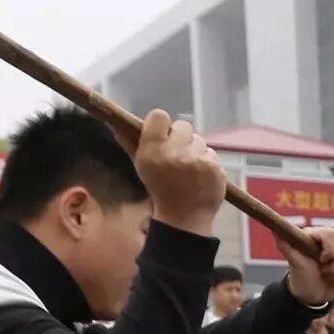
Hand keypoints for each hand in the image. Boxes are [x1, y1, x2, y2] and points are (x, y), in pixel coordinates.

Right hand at [133, 110, 223, 235]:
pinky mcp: (215, 167)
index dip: (161, 125)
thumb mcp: (142, 167)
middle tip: (178, 154)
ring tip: (189, 168)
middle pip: (183, 125)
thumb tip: (118, 126)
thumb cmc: (160, 189)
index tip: (163, 135)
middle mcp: (176, 151)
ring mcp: (198, 159)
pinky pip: (211, 154)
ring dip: (195, 150)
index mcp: (154, 149)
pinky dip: (207, 162)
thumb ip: (131, 144)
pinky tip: (201, 175)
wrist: (184, 217)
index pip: (159, 116)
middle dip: (181, 138)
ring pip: (199, 140)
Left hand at [277, 225, 333, 306]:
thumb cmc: (300, 276)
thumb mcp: (293, 261)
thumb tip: (275, 230)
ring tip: (330, 277)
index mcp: (318, 237)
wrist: (310, 294)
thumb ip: (285, 244)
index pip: (330, 234)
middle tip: (323, 272)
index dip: (329, 249)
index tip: (322, 260)